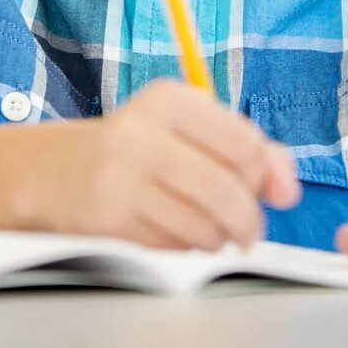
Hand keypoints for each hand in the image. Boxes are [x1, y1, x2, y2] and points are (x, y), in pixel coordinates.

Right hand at [24, 79, 299, 250]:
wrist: (59, 172)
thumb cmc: (141, 149)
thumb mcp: (192, 131)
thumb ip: (252, 151)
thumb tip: (288, 190)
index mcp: (169, 99)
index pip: (242, 141)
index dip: (261, 174)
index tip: (259, 187)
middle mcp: (141, 132)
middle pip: (224, 188)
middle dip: (247, 219)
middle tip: (249, 230)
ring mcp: (120, 177)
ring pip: (201, 224)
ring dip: (219, 239)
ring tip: (214, 233)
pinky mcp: (107, 218)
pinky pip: (172, 245)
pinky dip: (189, 248)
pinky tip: (180, 235)